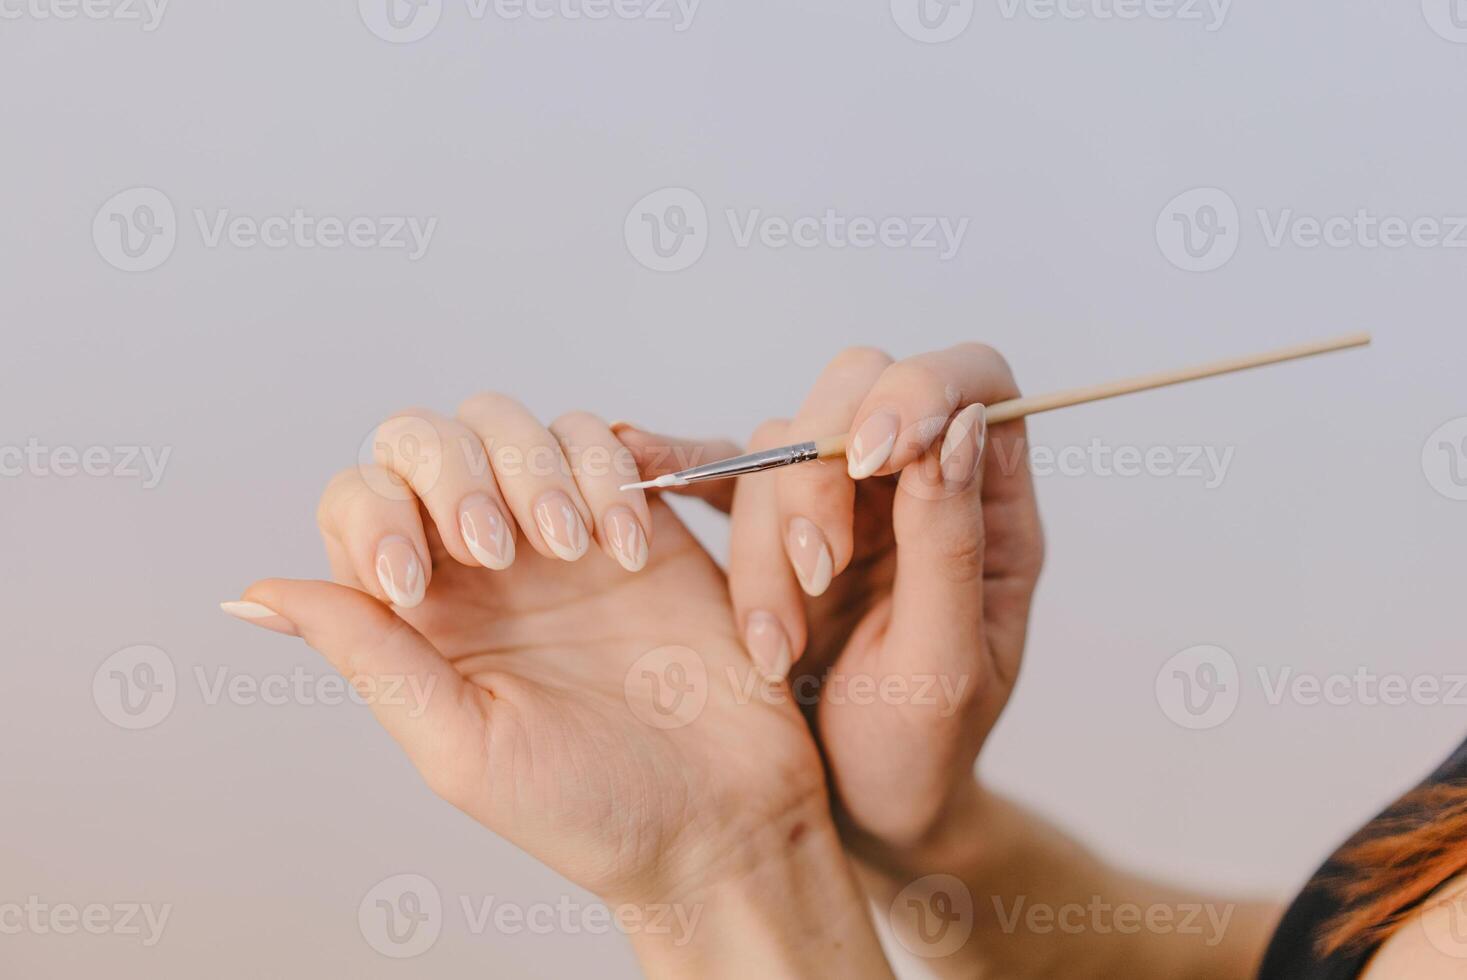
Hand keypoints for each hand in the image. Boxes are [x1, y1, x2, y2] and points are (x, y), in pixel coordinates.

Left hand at [223, 397, 891, 976]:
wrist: (719, 819)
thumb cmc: (587, 809)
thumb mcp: (457, 746)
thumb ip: (367, 656)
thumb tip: (252, 596)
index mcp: (421, 612)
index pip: (360, 501)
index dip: (374, 515)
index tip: (415, 585)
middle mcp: (483, 560)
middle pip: (429, 437)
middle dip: (456, 473)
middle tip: (500, 551)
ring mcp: (562, 531)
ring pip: (514, 423)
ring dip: (535, 469)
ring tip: (573, 551)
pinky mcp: (641, 516)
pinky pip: (606, 441)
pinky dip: (610, 473)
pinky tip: (628, 547)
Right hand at [622, 344, 1043, 853]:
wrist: (856, 813)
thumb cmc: (919, 753)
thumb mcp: (944, 666)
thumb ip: (949, 547)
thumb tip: (954, 426)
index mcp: (988, 506)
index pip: (971, 380)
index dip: (920, 386)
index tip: (875, 453)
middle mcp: (915, 485)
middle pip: (863, 390)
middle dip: (824, 470)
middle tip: (816, 570)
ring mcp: (841, 502)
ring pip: (784, 442)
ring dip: (767, 536)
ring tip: (775, 644)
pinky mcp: (770, 527)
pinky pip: (722, 473)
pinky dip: (683, 465)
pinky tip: (644, 456)